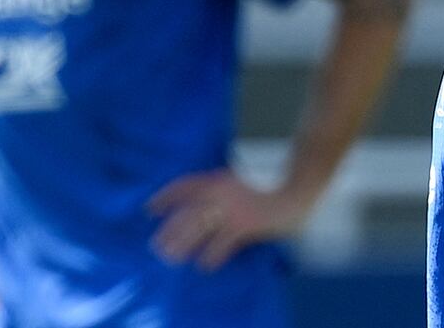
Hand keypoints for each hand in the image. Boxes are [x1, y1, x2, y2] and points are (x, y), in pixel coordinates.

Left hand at [147, 169, 307, 271]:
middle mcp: (220, 192)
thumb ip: (220, 187)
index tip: (149, 209)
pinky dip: (212, 255)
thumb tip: (201, 199)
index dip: (165, 197)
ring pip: (199, 228)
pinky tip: (203, 264)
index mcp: (218, 178)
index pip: (184, 186)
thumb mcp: (238, 178)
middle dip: (169, 229)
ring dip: (183, 244)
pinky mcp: (245, 225)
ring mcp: (232, 209)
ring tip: (170, 257)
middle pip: (187, 212)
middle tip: (156, 245)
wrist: (294, 187)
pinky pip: (222, 243)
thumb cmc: (268, 182)